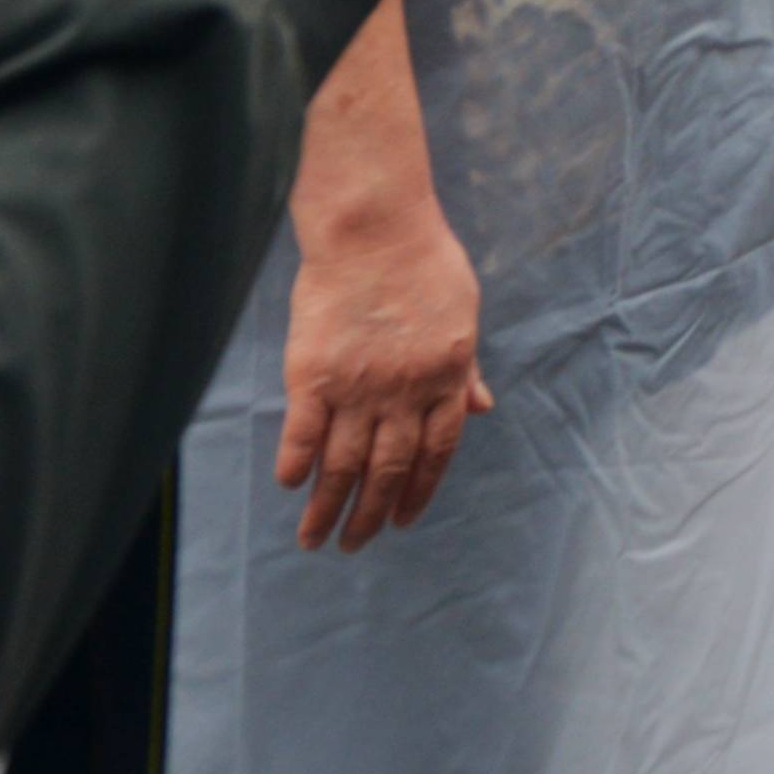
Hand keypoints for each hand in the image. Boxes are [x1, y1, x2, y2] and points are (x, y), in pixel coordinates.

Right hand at [275, 193, 486, 551]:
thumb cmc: (424, 262)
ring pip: (342, 465)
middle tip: (352, 547)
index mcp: (446, 378)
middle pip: (387, 470)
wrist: (374, 226)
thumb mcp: (463, 315)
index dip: (417, 493)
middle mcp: (404, 393)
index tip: (401, 521)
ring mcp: (358, 386)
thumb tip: (484, 408)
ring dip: (328, 508)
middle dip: (369, 516)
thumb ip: (466, 369)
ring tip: (313, 539)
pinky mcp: (312, 374)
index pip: (435, 454)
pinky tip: (289, 485)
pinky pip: (303, 433)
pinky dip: (297, 464)